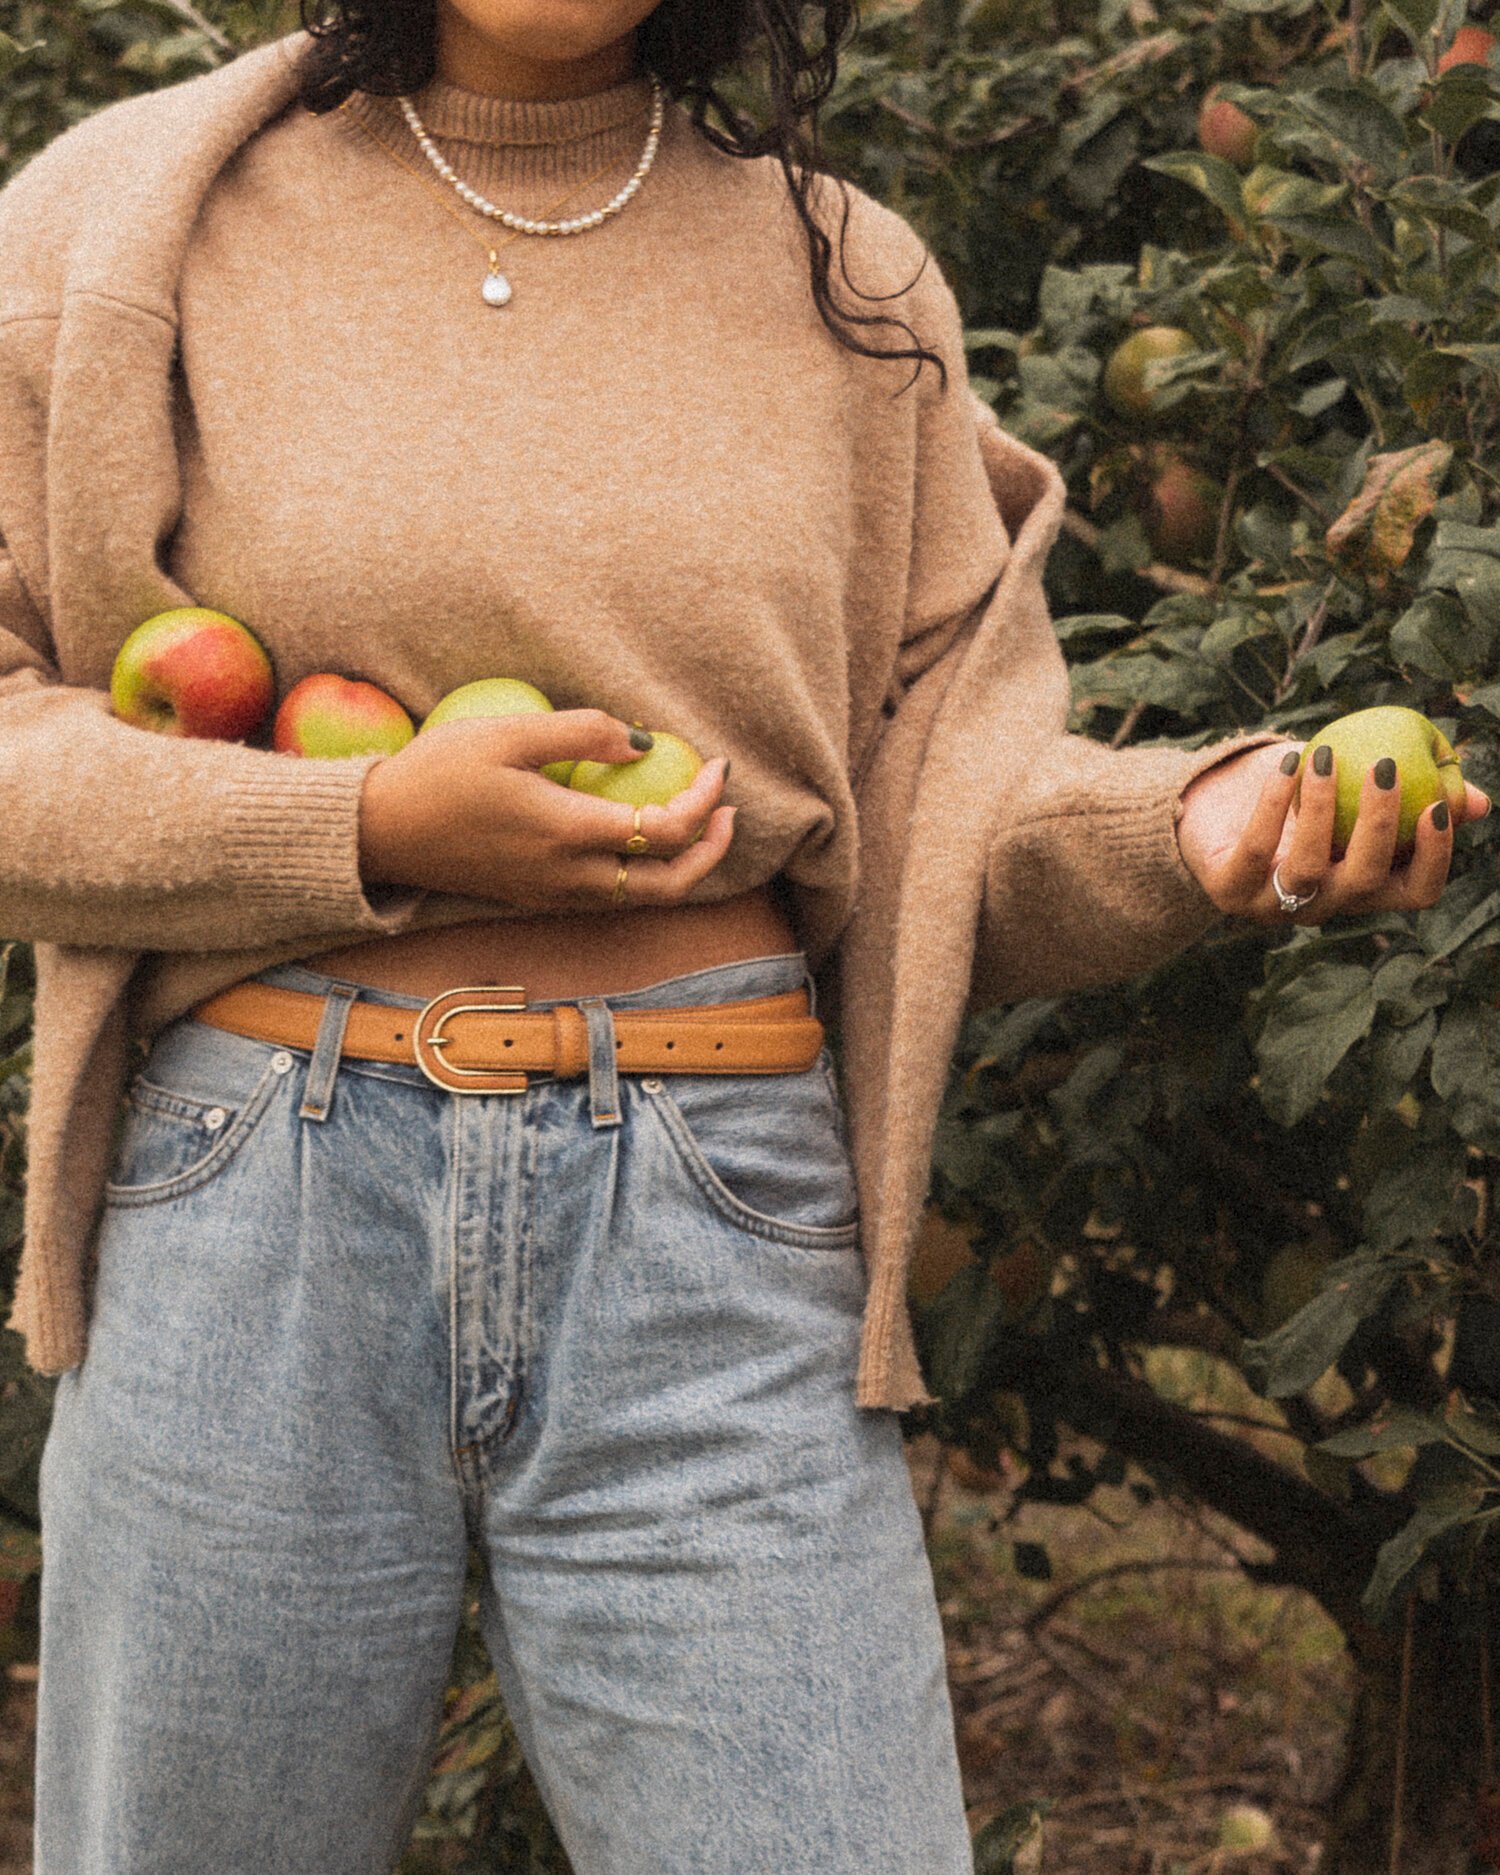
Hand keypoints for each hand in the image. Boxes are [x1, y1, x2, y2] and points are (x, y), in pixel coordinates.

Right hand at [358, 709, 734, 909]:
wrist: (378, 832)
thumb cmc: (438, 773)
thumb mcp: (509, 733)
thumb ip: (583, 732)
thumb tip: (642, 741)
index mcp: (568, 834)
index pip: (666, 830)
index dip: (705, 800)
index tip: (718, 766)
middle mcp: (569, 877)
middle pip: (669, 884)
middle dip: (711, 850)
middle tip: (727, 810)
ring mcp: (553, 895)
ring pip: (641, 897)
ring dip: (681, 866)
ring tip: (696, 823)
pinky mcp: (536, 898)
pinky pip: (611, 896)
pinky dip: (645, 873)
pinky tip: (638, 836)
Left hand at [1175, 740, 1491, 924]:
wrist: (1211, 804)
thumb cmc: (1296, 795)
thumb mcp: (1357, 787)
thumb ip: (1413, 792)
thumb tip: (1479, 801)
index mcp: (1364, 887)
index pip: (1416, 892)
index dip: (1434, 859)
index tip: (1437, 806)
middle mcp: (1325, 903)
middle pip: (1367, 880)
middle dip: (1382, 824)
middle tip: (1386, 768)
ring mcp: (1275, 904)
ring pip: (1311, 867)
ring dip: (1323, 808)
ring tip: (1324, 755)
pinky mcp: (1229, 889)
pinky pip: (1257, 848)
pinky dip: (1274, 803)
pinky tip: (1288, 763)